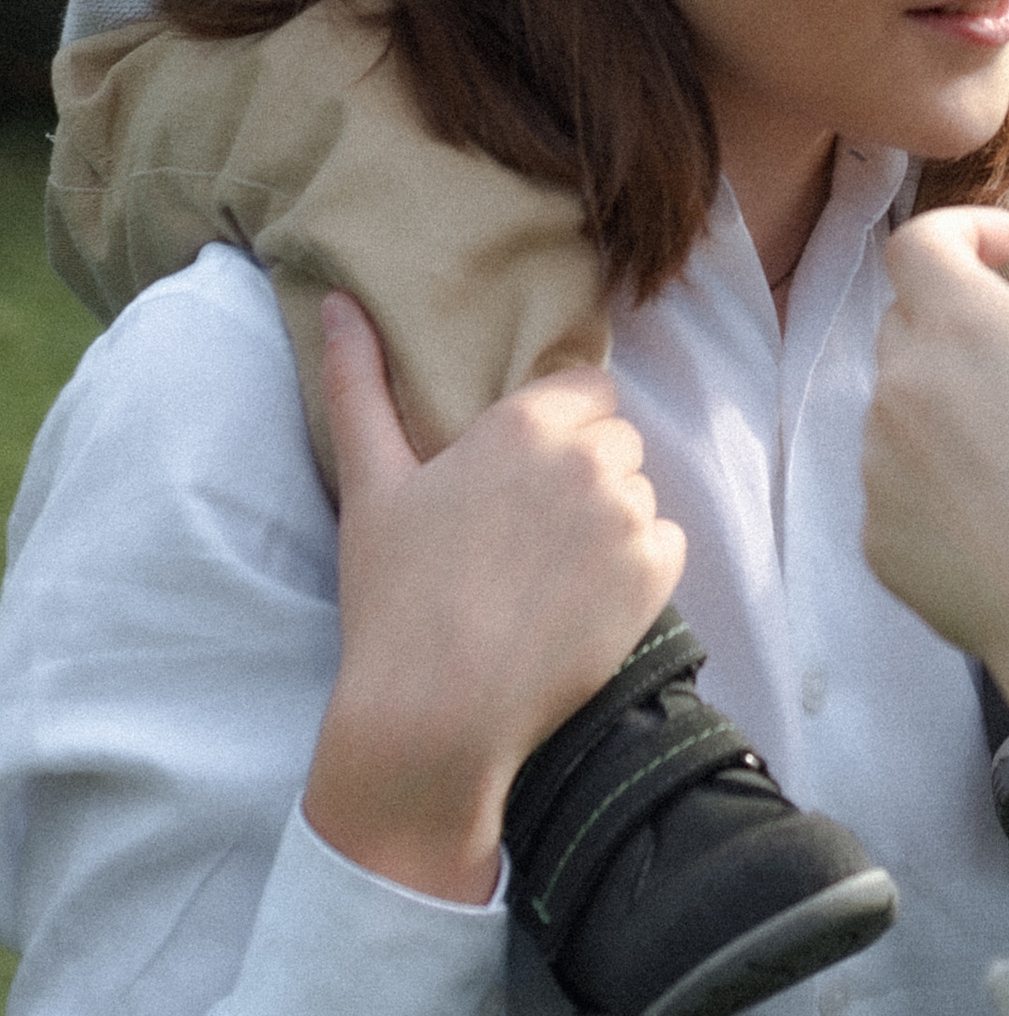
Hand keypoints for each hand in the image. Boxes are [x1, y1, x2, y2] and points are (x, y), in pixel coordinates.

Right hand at [301, 297, 686, 905]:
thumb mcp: (370, 483)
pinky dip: (636, 571)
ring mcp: (630, 516)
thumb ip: (358, 383)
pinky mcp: (657, 575)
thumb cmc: (395, 597)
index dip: (559, 427)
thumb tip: (336, 300)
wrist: (433, 715)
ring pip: (639, 495)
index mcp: (526, 424)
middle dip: (583, 474)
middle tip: (524, 535)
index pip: (587, 388)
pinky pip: (664, 546)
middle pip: (615, 440)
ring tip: (545, 577)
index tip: (521, 477)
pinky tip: (579, 604)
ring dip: (608, 522)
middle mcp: (589, 459)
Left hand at [870, 197, 1008, 712]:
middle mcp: (898, 384)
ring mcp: (879, 463)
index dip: (967, 236)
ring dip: (953, 400)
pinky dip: (941, 476)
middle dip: (966, 320)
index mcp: (955, 324)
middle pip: (912, 320)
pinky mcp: (878, 533)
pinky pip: (901, 479)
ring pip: (905, 401)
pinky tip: (1008, 508)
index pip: (920, 241)